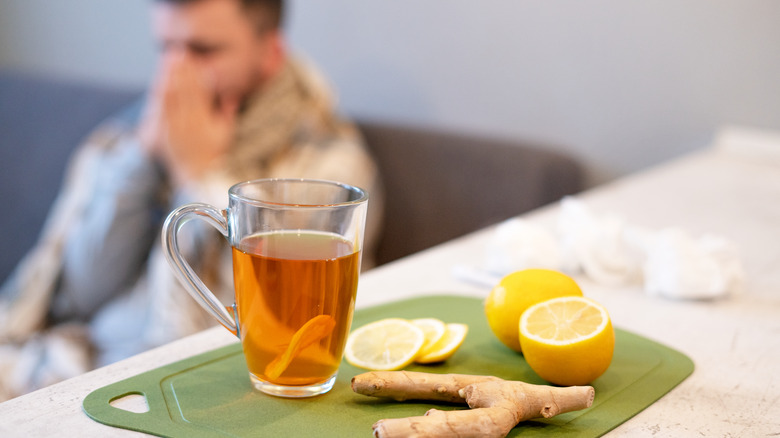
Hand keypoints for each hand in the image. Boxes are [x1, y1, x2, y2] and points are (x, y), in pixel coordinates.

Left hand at [138, 52, 238, 185]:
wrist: (196, 175)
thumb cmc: (214, 153)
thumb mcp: (225, 133)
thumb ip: (227, 113)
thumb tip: (230, 93)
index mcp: (205, 124)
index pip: (201, 94)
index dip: (198, 75)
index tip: (198, 60)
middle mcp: (188, 126)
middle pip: (185, 91)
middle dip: (183, 70)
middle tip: (182, 51)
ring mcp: (173, 129)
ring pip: (171, 96)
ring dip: (170, 75)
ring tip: (170, 58)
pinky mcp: (163, 131)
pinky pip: (161, 108)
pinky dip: (162, 91)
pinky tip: (162, 80)